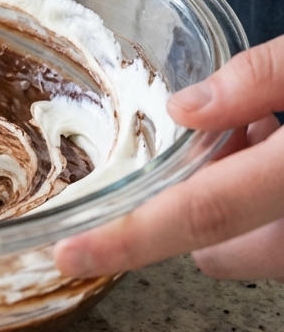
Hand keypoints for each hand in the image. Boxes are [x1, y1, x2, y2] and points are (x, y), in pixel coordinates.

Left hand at [54, 36, 283, 281]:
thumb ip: (259, 78)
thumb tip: (183, 108)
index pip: (202, 215)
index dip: (129, 239)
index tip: (69, 253)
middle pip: (216, 250)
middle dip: (195, 209)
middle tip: (230, 136)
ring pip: (246, 246)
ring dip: (238, 203)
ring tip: (271, 133)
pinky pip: (275, 237)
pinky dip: (266, 204)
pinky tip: (283, 147)